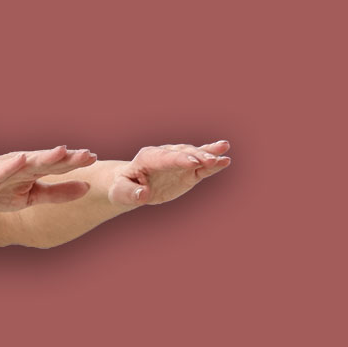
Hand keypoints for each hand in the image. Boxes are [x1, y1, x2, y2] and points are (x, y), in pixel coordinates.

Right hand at [0, 146, 97, 212]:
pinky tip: (21, 158)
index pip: (57, 165)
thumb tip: (88, 187)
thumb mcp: (30, 198)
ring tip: (62, 151)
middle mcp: (20, 165)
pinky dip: (10, 164)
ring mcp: (2, 168)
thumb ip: (57, 193)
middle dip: (66, 158)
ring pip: (26, 162)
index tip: (94, 157)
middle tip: (86, 154)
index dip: (75, 162)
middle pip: (46, 161)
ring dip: (43, 156)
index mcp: (32, 171)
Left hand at [108, 141, 232, 206]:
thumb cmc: (123, 187)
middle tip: (211, 161)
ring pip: (195, 156)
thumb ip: (131, 193)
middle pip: (183, 154)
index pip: (166, 158)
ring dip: (209, 154)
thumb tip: (143, 195)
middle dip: (197, 157)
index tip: (193, 162)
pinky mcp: (187, 172)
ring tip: (224, 151)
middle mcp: (166, 155)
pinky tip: (225, 161)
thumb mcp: (122, 192)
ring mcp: (178, 162)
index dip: (179, 160)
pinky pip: (201, 168)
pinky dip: (213, 165)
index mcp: (148, 158)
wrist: (131, 184)